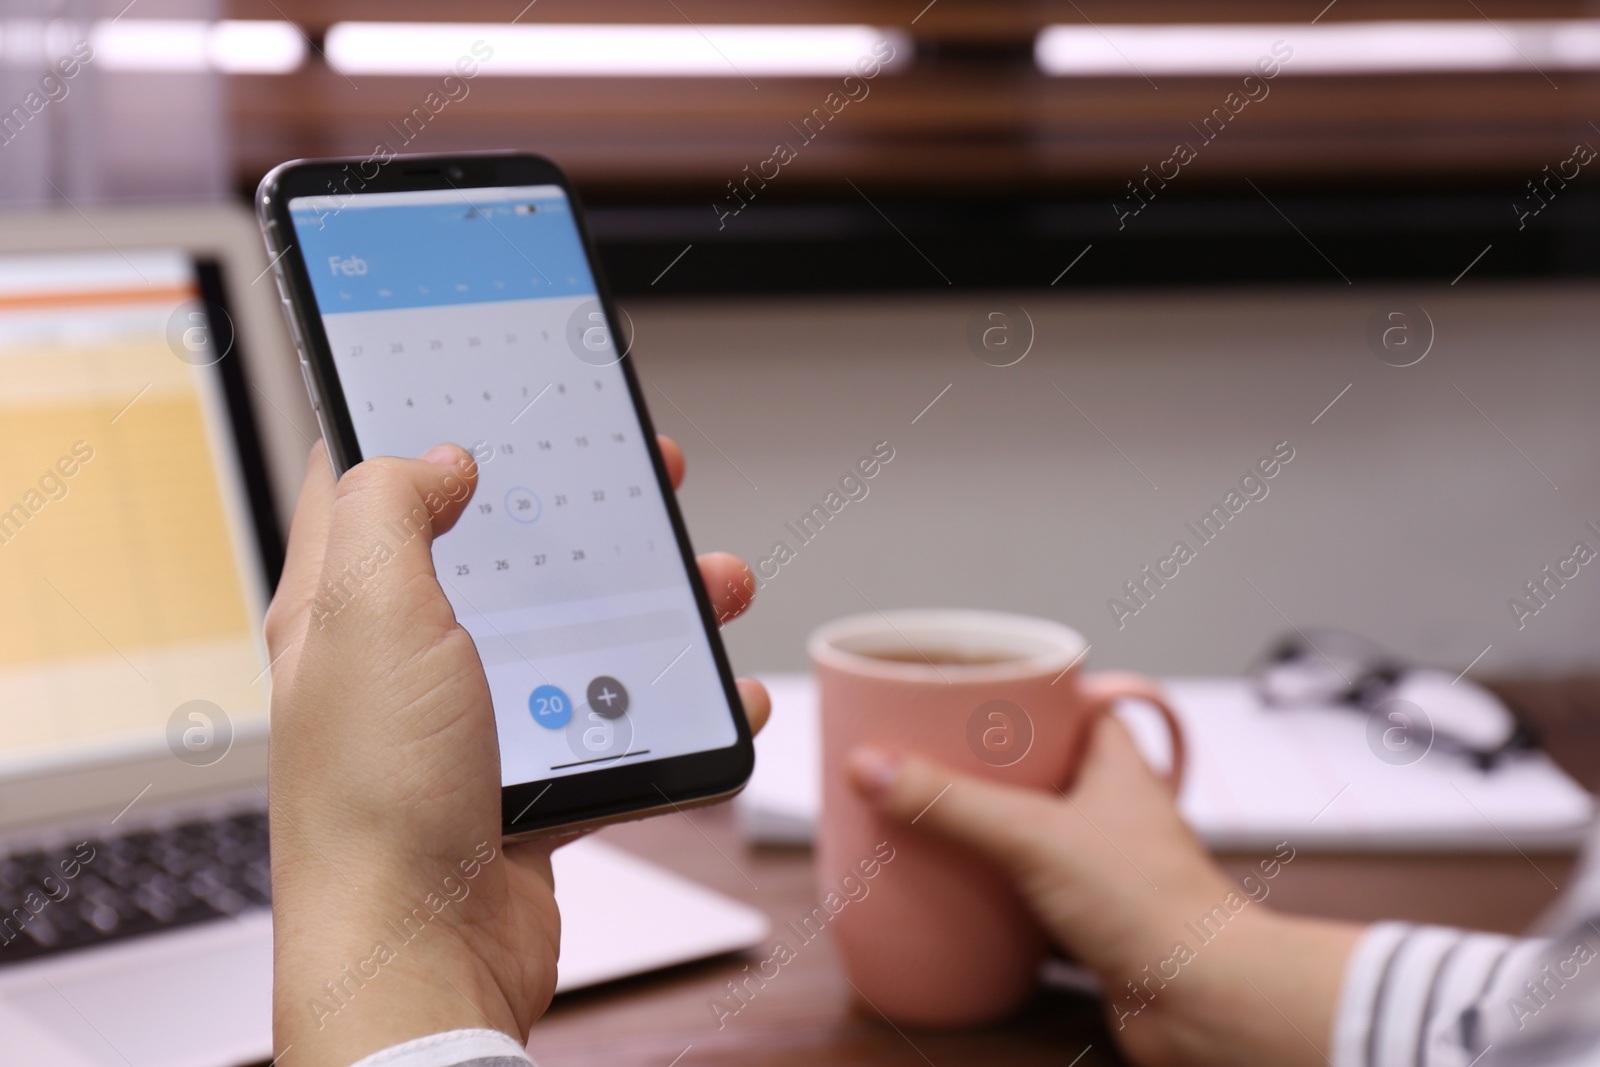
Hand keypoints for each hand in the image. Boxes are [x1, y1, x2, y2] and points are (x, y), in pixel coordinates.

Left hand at [265, 436, 768, 1066]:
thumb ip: (393, 508)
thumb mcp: (371, 614)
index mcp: (345, 606)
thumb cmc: (377, 801)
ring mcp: (471, 722)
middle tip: (645, 474)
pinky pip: (614, 720)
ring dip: (655, 602)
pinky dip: (674, 703)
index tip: (506, 390)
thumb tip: (439, 457)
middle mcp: (406, 658)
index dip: (439, 425)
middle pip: (505, 550)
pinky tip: (722, 693)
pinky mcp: (529, 782)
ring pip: (574, 631)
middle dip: (584, 507)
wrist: (421, 959)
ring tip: (718, 582)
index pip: (378, 484)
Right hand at [847, 716, 1361, 1066]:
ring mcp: (1102, 868)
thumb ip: (949, 801)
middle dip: (980, 769)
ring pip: (1030, 836)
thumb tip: (871, 766)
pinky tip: (954, 895)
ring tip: (926, 821)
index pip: (1065, 706)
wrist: (1205, 1004)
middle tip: (924, 759)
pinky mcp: (1090, 923)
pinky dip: (994, 896)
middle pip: (1034, 771)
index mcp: (1113, 765)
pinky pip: (1029, 897)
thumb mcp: (1034, 836)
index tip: (961, 692)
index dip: (1017, 696)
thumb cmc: (1158, 909)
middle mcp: (1111, 811)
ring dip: (984, 835)